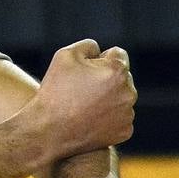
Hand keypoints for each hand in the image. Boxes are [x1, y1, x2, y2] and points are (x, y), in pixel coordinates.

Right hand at [34, 40, 136, 157]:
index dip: (99, 59)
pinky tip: (90, 119)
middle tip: (81, 89)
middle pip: (121, 77)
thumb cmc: (56, 91)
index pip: (118, 54)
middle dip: (106, 78)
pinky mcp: (125, 131)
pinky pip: (120, 117)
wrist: (49, 131)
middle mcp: (128, 92)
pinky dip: (109, 117)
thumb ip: (89, 46)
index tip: (85, 71)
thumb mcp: (65, 55)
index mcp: (117, 70)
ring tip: (84, 105)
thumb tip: (100, 52)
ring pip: (121, 97)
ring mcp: (128, 114)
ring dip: (108, 98)